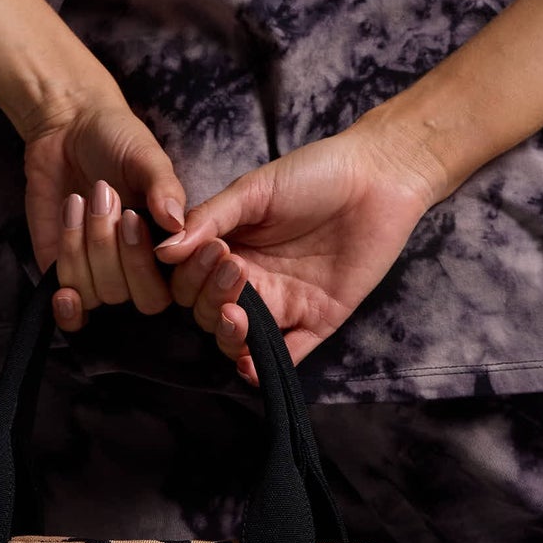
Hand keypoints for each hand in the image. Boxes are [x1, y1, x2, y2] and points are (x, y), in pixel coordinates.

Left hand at [20, 96, 188, 332]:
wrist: (67, 126)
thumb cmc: (116, 139)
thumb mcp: (146, 157)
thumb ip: (164, 187)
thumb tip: (176, 221)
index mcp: (167, 249)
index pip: (172, 289)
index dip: (154, 266)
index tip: (134, 218)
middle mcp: (137, 270)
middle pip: (136, 297)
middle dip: (116, 249)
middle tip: (106, 194)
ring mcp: (99, 275)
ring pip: (98, 294)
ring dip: (85, 245)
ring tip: (81, 198)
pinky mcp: (64, 273)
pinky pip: (70, 303)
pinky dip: (67, 299)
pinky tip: (64, 280)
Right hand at [152, 116, 441, 382]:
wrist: (379, 178)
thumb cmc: (315, 174)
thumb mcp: (254, 190)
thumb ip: (211, 219)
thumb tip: (163, 249)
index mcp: (230, 250)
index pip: (191, 282)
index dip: (192, 276)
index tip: (213, 252)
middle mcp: (253, 282)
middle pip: (210, 314)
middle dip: (211, 301)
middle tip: (234, 270)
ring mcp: (285, 304)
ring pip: (241, 340)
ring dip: (230, 336)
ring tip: (237, 317)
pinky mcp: (318, 321)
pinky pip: (287, 355)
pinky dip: (266, 368)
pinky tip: (251, 366)